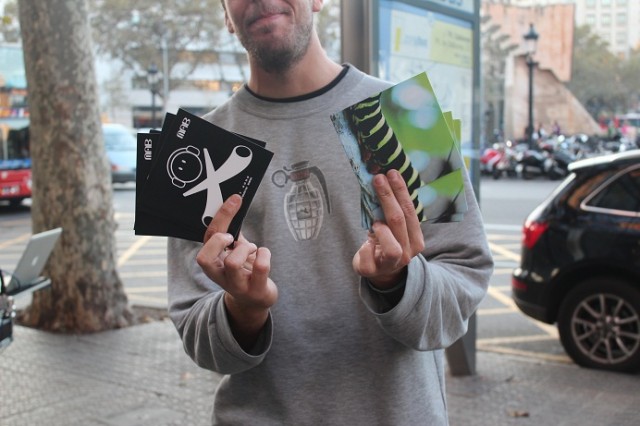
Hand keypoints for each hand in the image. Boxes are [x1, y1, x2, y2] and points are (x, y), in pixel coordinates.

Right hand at [196, 194, 277, 348]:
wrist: (255, 300)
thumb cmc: (244, 269)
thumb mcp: (233, 251)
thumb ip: (230, 232)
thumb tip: (233, 203)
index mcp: (212, 261)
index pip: (207, 238)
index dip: (221, 217)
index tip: (235, 200)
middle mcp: (219, 275)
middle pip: (205, 258)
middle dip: (220, 241)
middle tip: (233, 238)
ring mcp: (237, 285)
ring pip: (233, 263)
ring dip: (245, 248)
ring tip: (251, 249)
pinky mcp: (256, 291)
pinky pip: (260, 268)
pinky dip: (264, 254)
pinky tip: (263, 254)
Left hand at [352, 170, 424, 288]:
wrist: (378, 271)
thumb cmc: (386, 243)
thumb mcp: (393, 228)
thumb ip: (392, 211)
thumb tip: (384, 179)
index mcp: (416, 240)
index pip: (410, 211)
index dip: (400, 191)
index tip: (392, 173)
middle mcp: (407, 253)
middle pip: (399, 221)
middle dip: (388, 197)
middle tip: (378, 179)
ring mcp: (391, 265)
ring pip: (392, 247)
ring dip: (382, 230)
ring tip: (374, 222)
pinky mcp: (372, 271)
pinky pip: (369, 257)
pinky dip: (365, 247)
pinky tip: (365, 244)